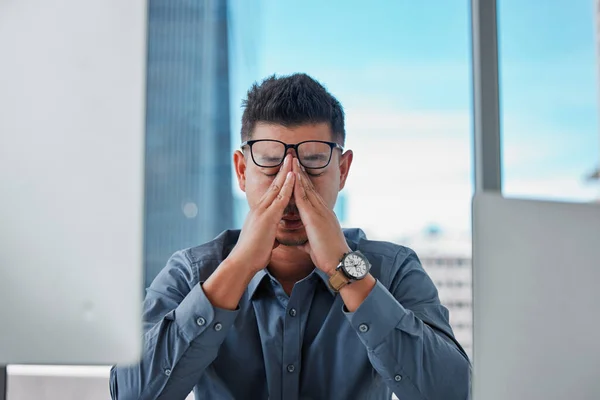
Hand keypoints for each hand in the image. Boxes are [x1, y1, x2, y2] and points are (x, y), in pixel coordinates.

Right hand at [227, 155, 295, 272]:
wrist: (243, 262)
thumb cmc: (253, 255)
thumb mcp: (263, 241)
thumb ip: (269, 235)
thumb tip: (273, 238)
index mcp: (260, 213)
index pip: (273, 192)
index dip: (281, 180)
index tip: (288, 168)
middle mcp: (260, 208)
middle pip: (274, 184)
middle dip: (283, 169)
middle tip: (290, 155)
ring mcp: (263, 211)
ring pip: (277, 187)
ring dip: (286, 172)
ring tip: (293, 158)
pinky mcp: (267, 217)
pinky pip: (280, 198)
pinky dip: (287, 186)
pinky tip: (293, 176)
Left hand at [292, 158, 350, 274]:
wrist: (339, 262)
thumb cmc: (328, 257)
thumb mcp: (314, 247)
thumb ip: (307, 242)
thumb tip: (302, 244)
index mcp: (322, 216)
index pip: (311, 195)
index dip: (303, 183)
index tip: (296, 172)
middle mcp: (322, 210)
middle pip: (309, 187)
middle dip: (300, 172)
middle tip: (293, 157)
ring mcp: (320, 212)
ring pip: (307, 189)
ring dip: (298, 174)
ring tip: (292, 160)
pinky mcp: (315, 217)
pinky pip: (304, 198)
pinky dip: (298, 186)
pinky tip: (293, 176)